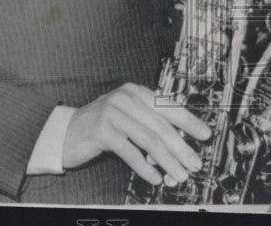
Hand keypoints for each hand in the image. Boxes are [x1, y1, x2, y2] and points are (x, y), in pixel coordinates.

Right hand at [62, 83, 210, 186]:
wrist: (65, 133)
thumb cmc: (102, 127)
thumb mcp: (128, 117)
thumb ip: (149, 124)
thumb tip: (179, 144)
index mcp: (136, 91)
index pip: (169, 106)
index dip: (189, 121)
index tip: (205, 134)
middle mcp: (126, 98)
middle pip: (162, 125)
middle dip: (181, 147)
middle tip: (194, 163)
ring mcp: (113, 113)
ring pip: (149, 140)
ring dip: (167, 161)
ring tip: (179, 174)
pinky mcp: (102, 131)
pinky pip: (130, 152)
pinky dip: (145, 168)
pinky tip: (155, 178)